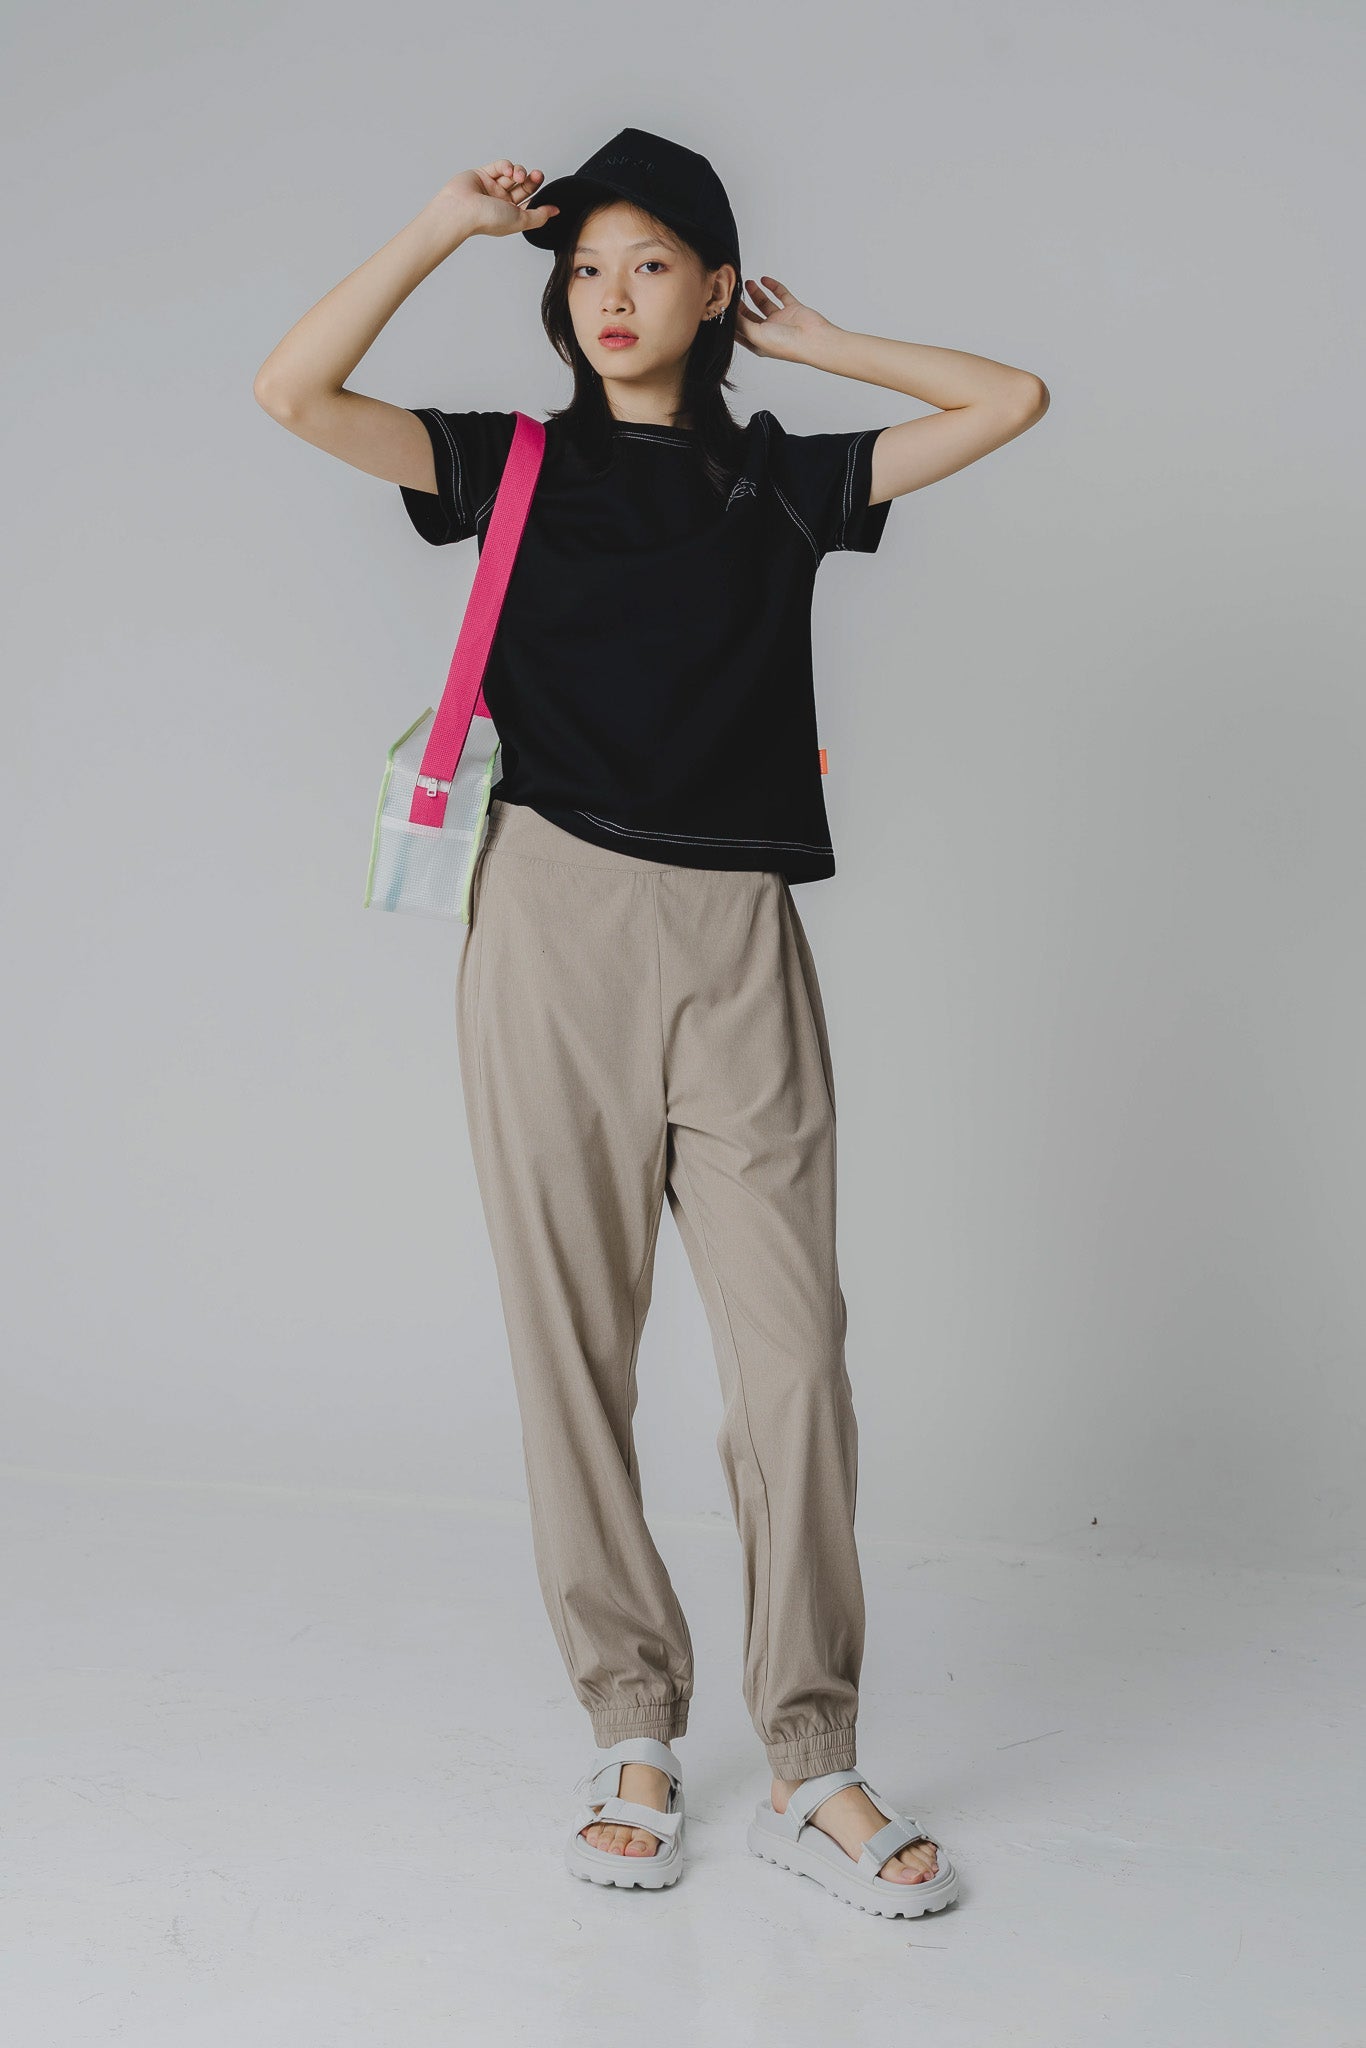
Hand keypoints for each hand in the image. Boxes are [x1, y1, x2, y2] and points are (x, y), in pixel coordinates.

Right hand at [435, 161, 560, 239]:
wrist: (462, 210)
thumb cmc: (487, 219)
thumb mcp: (521, 220)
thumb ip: (539, 216)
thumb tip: (555, 211)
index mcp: (510, 214)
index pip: (529, 201)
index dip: (538, 194)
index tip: (545, 190)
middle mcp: (501, 201)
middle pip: (523, 186)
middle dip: (532, 180)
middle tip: (537, 175)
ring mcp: (492, 187)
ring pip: (512, 174)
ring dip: (519, 172)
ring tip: (519, 176)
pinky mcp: (483, 174)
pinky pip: (500, 166)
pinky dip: (507, 166)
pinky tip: (509, 171)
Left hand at [734, 275, 836, 360]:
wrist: (812, 339)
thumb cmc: (786, 344)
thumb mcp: (754, 334)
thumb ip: (740, 322)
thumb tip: (729, 311)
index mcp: (758, 342)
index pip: (739, 330)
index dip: (730, 320)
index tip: (722, 307)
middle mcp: (769, 331)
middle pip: (750, 315)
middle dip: (741, 304)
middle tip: (732, 291)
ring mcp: (781, 320)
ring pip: (765, 303)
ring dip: (756, 292)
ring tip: (746, 282)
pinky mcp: (792, 309)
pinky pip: (781, 294)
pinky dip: (773, 286)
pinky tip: (764, 279)